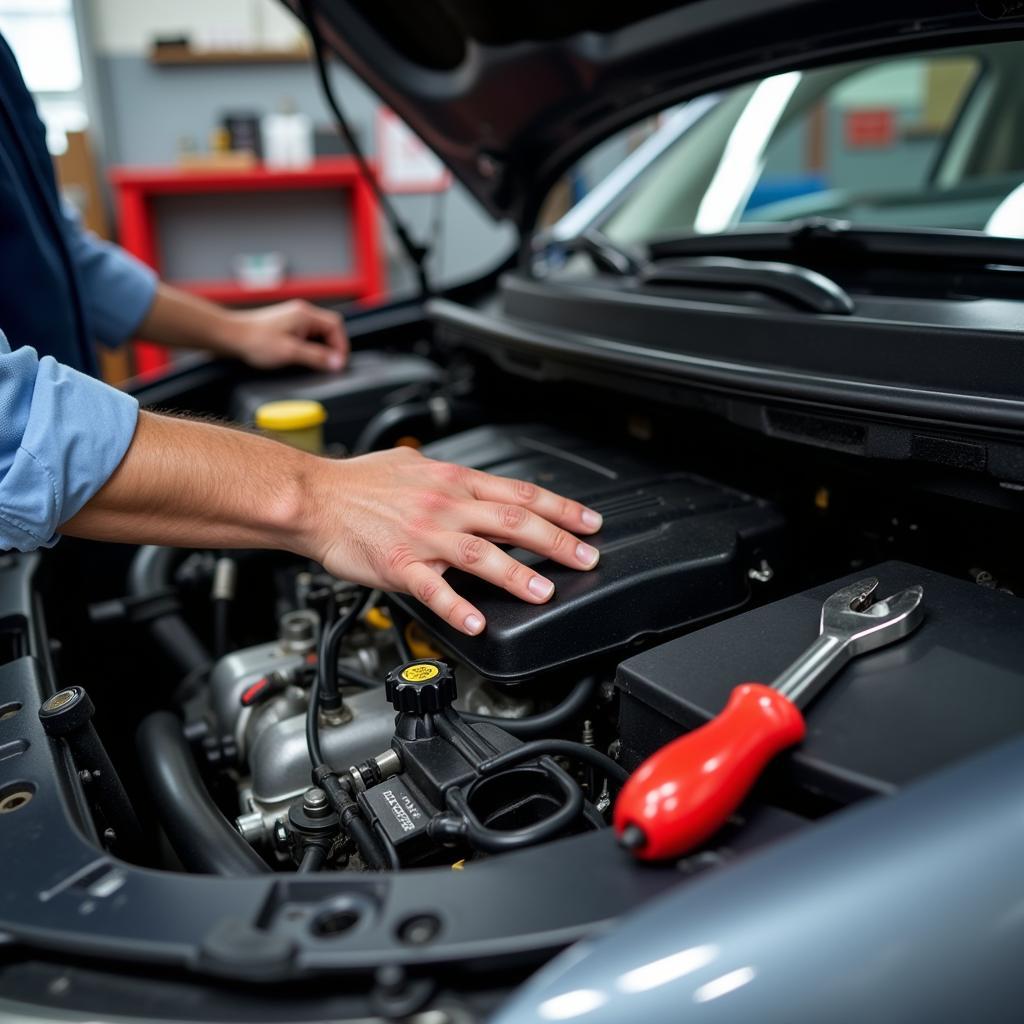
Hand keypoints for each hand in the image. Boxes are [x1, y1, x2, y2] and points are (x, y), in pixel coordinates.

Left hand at [224, 300, 348, 371]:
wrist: (230, 336)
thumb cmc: (255, 341)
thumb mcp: (291, 352)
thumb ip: (317, 357)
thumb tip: (337, 363)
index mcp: (305, 314)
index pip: (336, 326)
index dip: (341, 346)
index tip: (338, 363)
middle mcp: (301, 312)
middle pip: (329, 329)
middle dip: (332, 348)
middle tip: (328, 366)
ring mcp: (294, 318)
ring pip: (318, 333)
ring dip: (320, 348)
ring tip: (313, 363)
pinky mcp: (286, 325)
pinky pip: (307, 335)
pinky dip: (310, 347)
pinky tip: (301, 357)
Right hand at [304, 446, 602, 635]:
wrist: (313, 497)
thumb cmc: (358, 483)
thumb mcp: (414, 464)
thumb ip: (450, 478)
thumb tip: (473, 484)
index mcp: (454, 481)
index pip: (520, 492)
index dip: (560, 508)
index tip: (589, 523)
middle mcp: (445, 505)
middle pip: (513, 521)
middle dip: (557, 541)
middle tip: (587, 558)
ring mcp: (423, 535)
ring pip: (481, 554)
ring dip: (518, 574)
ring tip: (546, 592)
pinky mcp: (399, 564)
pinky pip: (433, 589)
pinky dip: (457, 606)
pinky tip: (477, 622)